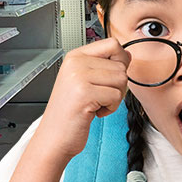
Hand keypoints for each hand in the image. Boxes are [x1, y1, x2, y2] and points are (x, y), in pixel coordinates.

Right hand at [29, 38, 130, 164]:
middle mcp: (75, 63)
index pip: (112, 44)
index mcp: (75, 56)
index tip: (109, 77)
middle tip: (99, 97)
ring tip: (95, 103)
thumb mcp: (84, 81)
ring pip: (121, 80)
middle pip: (120, 65)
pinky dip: (110, 108)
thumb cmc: (70, 112)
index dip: (120, 61)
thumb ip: (104, 65)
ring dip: (114, 97)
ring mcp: (78, 77)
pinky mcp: (84, 93)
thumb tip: (127, 55)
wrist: (54, 137)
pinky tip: (93, 111)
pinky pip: (116, 96)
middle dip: (117, 85)